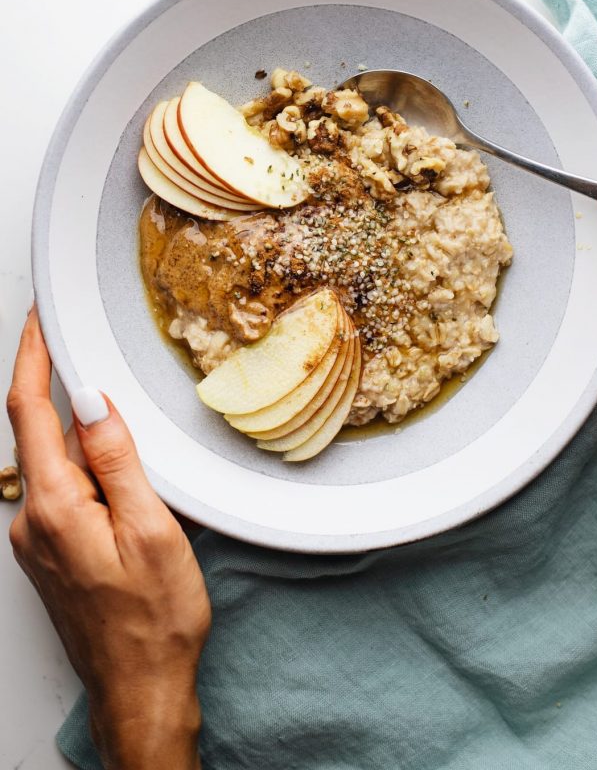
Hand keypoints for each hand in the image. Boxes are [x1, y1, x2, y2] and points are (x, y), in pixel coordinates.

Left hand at [6, 309, 210, 769]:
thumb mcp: (151, 531)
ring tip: (102, 400)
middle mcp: (33, 520)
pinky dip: (76, 459)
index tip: (39, 319)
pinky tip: (106, 461)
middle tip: (75, 340)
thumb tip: (92, 402)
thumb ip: (117, 461)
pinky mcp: (49, 551)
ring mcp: (36, 538)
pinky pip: (57, 487)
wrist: (139, 689)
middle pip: (34, 431)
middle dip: (52, 383)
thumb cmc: (155, 620)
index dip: (33, 358)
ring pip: (49, 460)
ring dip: (69, 425)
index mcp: (56, 508)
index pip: (30, 412)